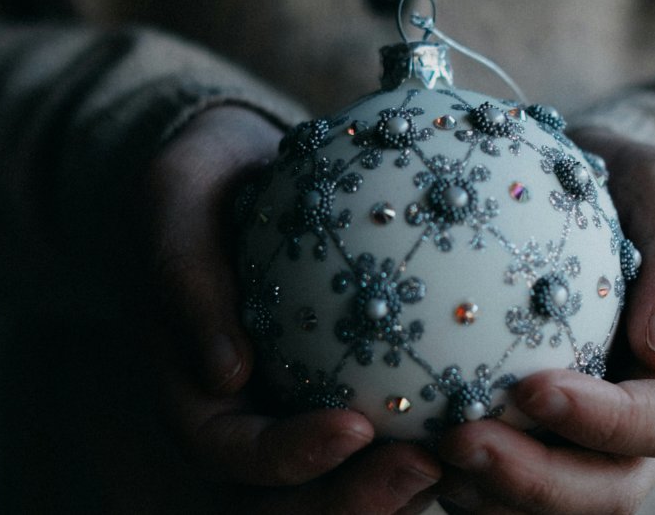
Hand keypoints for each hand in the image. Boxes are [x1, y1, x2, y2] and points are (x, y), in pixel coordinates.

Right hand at [136, 105, 441, 513]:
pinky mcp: (342, 385)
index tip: (356, 427)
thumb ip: (186, 278)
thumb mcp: (173, 201)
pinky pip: (384, 428)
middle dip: (356, 501)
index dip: (290, 458)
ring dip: (400, 488)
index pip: (233, 452)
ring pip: (343, 481)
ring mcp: (295, 409)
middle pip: (292, 499)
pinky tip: (481, 409)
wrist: (238, 173)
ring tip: (465, 457)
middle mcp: (247, 418)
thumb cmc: (199, 183)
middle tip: (426, 466)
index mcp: (195, 394)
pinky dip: (426, 433)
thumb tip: (228, 375)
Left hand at [434, 130, 654, 513]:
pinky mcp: (538, 425)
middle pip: (606, 489)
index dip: (603, 423)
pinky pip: (507, 469)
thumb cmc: (636, 185)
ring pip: (554, 499)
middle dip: (536, 483)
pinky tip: (410, 441)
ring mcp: (588, 430)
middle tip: (458, 443)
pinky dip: (466, 472)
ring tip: (427, 455)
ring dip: (493, 493)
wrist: (600, 189)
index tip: (531, 388)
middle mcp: (639, 419)